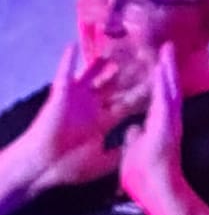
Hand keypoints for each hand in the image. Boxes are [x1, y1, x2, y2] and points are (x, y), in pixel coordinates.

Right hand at [16, 43, 130, 188]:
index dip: (141, 95)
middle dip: (127, 75)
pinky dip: (67, 61)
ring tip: (115, 48)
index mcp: (103, 122)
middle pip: (113, 87)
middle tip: (142, 59)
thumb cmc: (71, 166)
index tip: (156, 85)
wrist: (46, 168)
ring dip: (102, 64)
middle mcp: (91, 107)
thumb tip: (137, 143)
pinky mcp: (61, 96)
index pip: (127, 105)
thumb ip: (121, 150)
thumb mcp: (105, 161)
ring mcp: (76, 100)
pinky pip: (64, 74)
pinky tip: (73, 46)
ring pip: (92, 76)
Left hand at [119, 43, 184, 214]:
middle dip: (166, 68)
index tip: (157, 63)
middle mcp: (165, 122)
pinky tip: (165, 69)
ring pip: (169, 91)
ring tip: (168, 51)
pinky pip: (165, 101)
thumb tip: (131, 129)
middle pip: (166, 89)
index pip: (156, 97)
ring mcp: (169, 124)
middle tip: (168, 48)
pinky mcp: (168, 128)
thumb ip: (134, 139)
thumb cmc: (146, 178)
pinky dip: (165, 85)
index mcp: (156, 126)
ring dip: (169, 71)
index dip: (157, 80)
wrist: (157, 193)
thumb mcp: (133, 152)